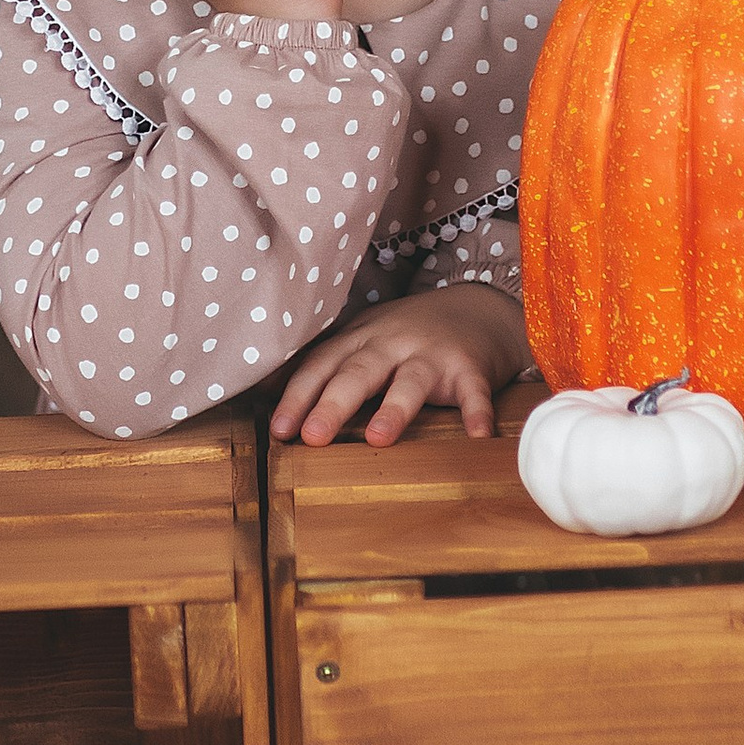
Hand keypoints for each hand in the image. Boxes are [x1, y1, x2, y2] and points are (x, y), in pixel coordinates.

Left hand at [270, 282, 530, 447]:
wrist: (478, 306)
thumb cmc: (409, 332)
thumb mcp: (362, 338)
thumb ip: (322, 362)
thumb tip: (265, 389)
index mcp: (360, 340)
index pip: (321, 366)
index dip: (298, 397)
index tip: (278, 430)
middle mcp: (391, 344)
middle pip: (358, 373)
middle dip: (333, 404)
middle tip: (312, 437)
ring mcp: (432, 354)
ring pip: (410, 381)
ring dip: (395, 408)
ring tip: (379, 439)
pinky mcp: (471, 367)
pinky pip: (474, 391)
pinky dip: (478, 412)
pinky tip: (478, 436)